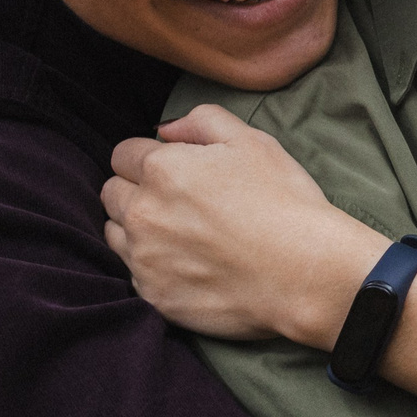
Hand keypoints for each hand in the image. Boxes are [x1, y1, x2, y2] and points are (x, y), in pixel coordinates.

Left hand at [103, 104, 382, 344]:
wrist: (306, 273)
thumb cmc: (284, 201)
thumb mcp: (253, 141)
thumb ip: (202, 121)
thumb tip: (166, 130)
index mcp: (162, 168)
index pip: (124, 154)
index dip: (149, 157)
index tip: (175, 170)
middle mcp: (142, 212)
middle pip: (111, 193)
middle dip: (135, 191)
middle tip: (176, 201)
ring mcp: (143, 258)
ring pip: (114, 234)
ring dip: (136, 228)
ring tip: (180, 234)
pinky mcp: (153, 295)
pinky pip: (134, 273)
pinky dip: (152, 266)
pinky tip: (189, 264)